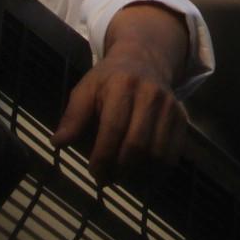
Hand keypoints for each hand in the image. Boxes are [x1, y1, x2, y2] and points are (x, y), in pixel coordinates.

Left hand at [51, 7, 189, 185]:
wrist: (144, 60)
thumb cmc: (108, 79)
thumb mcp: (86, 89)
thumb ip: (73, 116)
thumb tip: (57, 143)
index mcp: (121, 85)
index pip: (113, 129)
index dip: (103, 157)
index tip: (94, 172)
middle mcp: (149, 95)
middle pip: (137, 145)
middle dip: (119, 169)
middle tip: (106, 179)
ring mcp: (169, 107)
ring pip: (157, 154)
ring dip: (138, 175)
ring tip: (122, 178)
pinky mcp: (182, 119)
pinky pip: (172, 155)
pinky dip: (156, 173)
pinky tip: (141, 176)